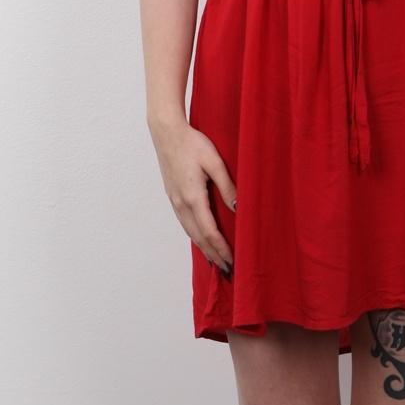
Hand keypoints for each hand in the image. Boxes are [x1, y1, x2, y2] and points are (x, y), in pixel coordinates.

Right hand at [149, 119, 236, 272]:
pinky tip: (201, 240)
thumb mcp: (215, 162)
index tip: (232, 262)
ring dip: (204, 249)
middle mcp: (182, 204)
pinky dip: (195, 237)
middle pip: (199, 238)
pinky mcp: (173, 196)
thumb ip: (227, 186)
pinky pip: (185, 223)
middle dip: (214, 255)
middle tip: (228, 271)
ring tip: (215, 262)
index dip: (222, 249)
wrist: (167, 132)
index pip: (210, 232)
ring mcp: (175, 201)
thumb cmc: (193, 143)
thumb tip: (238, 209)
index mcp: (193, 197)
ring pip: (190, 232)